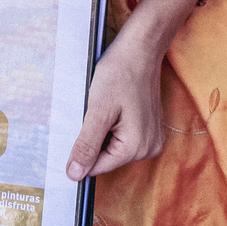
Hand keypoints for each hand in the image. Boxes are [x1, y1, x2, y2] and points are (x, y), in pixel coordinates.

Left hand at [67, 37, 166, 179]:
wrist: (140, 50)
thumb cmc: (120, 74)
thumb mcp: (98, 110)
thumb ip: (87, 145)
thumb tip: (74, 175)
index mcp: (136, 148)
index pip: (97, 167)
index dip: (81, 152)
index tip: (77, 129)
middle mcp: (148, 149)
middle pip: (106, 158)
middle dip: (93, 139)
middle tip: (93, 113)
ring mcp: (151, 139)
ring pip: (113, 148)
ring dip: (102, 132)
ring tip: (105, 108)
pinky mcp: (150, 129)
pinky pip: (123, 138)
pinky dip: (112, 126)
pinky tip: (113, 108)